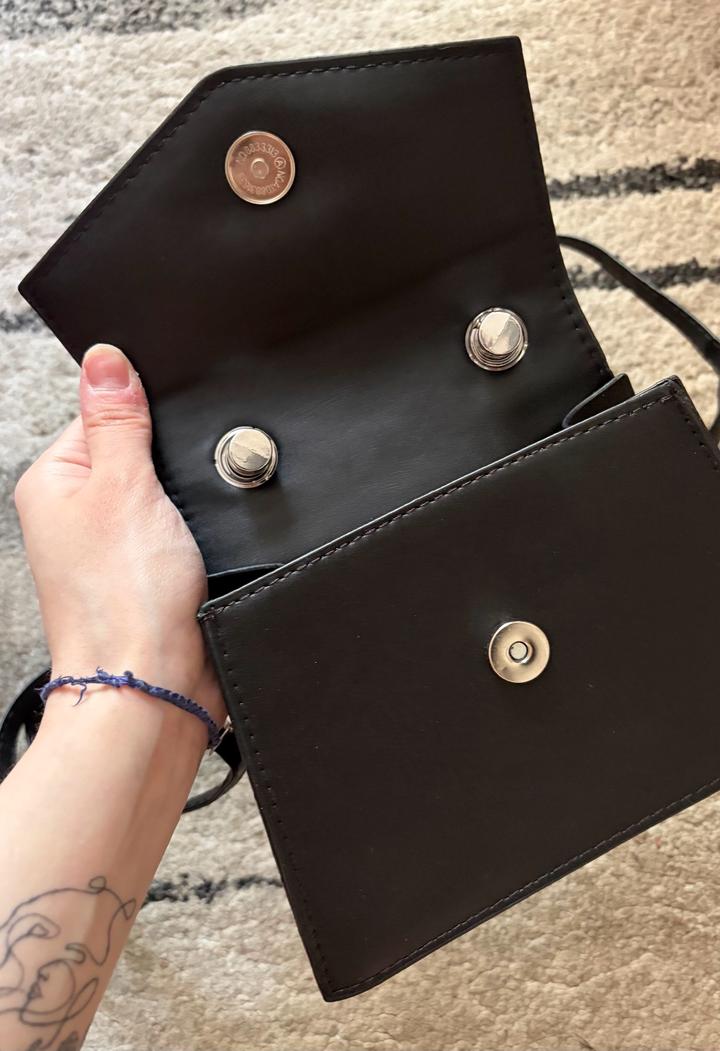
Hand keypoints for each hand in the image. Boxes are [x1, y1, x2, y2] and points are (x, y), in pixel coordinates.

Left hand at [13, 343, 225, 729]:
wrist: (155, 685)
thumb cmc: (124, 597)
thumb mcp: (123, 486)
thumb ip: (118, 420)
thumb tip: (105, 358)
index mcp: (54, 480)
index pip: (101, 411)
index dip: (144, 412)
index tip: (171, 432)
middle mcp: (78, 512)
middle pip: (138, 451)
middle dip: (174, 461)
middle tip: (181, 488)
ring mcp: (115, 546)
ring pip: (168, 492)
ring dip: (191, 501)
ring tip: (191, 526)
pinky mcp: (152, 572)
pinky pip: (184, 530)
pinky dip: (202, 532)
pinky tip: (204, 545)